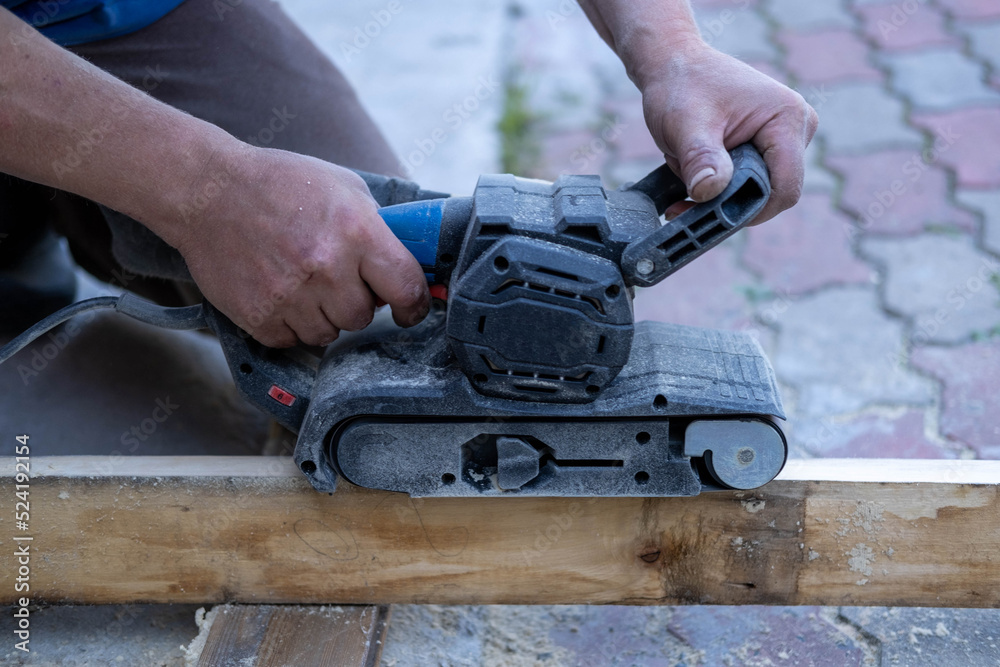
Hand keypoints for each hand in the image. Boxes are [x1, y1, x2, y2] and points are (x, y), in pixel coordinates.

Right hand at [175, 146, 429, 347]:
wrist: (207, 192)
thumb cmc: (279, 184)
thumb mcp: (343, 187)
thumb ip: (378, 226)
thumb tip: (408, 261)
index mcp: (357, 231)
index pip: (406, 287)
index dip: (414, 305)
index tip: (410, 310)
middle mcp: (327, 267)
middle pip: (364, 316)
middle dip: (356, 301)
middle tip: (334, 277)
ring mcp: (291, 295)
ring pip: (330, 333)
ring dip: (323, 315)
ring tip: (302, 281)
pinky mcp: (260, 317)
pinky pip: (294, 340)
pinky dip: (290, 323)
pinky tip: (279, 292)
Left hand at [639, 42, 817, 223]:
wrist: (674, 65)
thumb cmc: (682, 86)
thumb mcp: (686, 124)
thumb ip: (700, 158)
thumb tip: (709, 191)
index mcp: (788, 118)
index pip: (785, 188)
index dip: (750, 212)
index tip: (710, 218)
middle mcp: (797, 127)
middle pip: (771, 193)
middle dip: (727, 201)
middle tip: (685, 196)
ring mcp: (786, 137)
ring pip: (756, 190)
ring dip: (718, 192)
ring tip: (686, 169)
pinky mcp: (770, 145)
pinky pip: (748, 180)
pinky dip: (718, 185)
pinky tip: (693, 172)